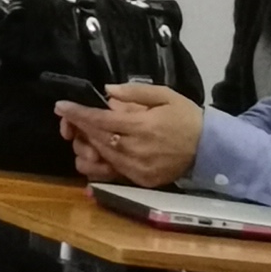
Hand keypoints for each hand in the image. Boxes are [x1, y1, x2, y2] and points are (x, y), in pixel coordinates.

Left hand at [58, 81, 202, 188]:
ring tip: (84, 133)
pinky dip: (98, 162)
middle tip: (69, 117)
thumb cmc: (186, 117)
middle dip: (78, 127)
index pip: (101, 120)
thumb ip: (134, 92)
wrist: (209, 148)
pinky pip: (110, 173)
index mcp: (142, 126)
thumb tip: (106, 90)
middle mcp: (136, 150)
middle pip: (96, 139)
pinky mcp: (140, 181)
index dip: (78, 113)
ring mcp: (137, 169)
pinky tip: (96, 151)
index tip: (61, 106)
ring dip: (86, 145)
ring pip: (100, 157)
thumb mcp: (164, 95)